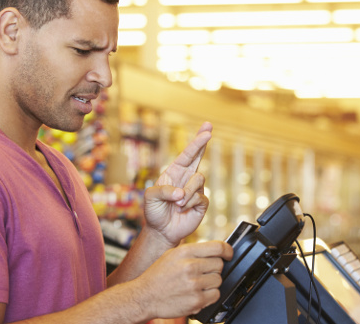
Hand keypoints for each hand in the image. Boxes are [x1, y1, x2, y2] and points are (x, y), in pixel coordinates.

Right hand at [134, 241, 232, 318]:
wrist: (144, 296)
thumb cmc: (157, 276)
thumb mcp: (172, 255)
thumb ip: (193, 251)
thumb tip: (214, 250)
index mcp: (185, 252)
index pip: (217, 247)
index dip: (227, 250)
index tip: (228, 254)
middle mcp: (190, 266)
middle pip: (220, 264)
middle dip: (213, 268)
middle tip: (202, 272)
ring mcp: (194, 284)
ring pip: (219, 280)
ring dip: (211, 282)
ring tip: (196, 284)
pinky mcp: (196, 301)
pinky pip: (216, 295)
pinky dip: (209, 295)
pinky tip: (197, 293)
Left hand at [144, 122, 211, 245]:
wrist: (161, 230)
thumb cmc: (154, 212)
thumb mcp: (150, 197)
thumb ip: (163, 191)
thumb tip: (181, 192)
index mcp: (174, 172)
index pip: (187, 154)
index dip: (197, 142)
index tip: (207, 130)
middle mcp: (186, 178)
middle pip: (198, 156)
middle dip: (203, 142)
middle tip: (209, 129)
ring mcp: (195, 190)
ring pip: (198, 179)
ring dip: (186, 192)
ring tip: (176, 203)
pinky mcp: (201, 203)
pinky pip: (200, 197)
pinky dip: (189, 203)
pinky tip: (182, 209)